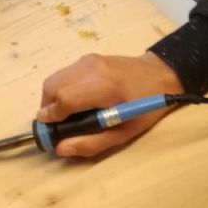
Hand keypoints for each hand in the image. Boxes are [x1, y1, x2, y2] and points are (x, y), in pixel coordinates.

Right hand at [37, 51, 183, 156]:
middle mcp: (90, 69)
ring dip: (52, 98)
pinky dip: (61, 88)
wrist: (159, 74)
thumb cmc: (145, 107)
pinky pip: (64, 74)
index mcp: (102, 87)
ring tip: (65, 114)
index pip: (65, 99)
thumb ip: (92, 143)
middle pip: (52, 86)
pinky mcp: (87, 58)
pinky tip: (75, 100)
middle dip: (48, 108)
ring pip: (54, 79)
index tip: (49, 131)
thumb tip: (62, 148)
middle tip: (56, 125)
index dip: (52, 117)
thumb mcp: (124, 133)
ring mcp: (87, 60)